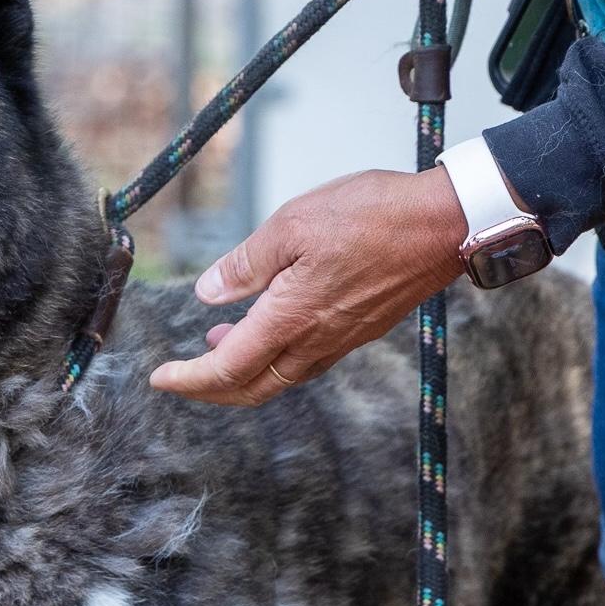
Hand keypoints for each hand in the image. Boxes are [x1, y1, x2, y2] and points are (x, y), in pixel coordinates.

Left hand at [150, 167, 466, 405]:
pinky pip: (307, 360)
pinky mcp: (360, 329)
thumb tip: (208, 293)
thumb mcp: (292, 225)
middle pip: (252, 387)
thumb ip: (246, 264)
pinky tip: (267, 325)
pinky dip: (274, 356)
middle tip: (181, 377)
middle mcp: (317, 340)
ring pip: (281, 376)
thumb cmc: (373, 215)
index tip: (161, 379)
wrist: (444, 225)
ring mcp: (342, 338)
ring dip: (243, 370)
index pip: (227, 368)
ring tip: (215, 344)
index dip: (189, 380)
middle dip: (210, 390)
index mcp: (292, 318)